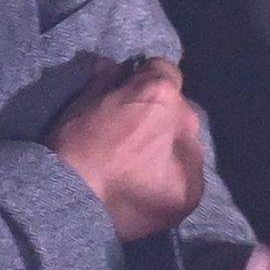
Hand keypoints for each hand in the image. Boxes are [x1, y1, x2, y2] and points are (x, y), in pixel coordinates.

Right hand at [50, 56, 209, 241]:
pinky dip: (172, 178)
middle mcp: (186, 119)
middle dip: (161, 117)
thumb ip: (105, 82)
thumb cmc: (77, 146)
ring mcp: (193, 157)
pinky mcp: (193, 190)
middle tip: (135, 137)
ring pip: (186, 143)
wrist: (78, 202)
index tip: (131, 96)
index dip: (146, 81)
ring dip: (170, 148)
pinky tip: (150, 187)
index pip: (164, 70)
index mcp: (160, 92)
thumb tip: (112, 66)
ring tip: (142, 167)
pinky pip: (188, 176)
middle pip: (179, 110)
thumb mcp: (83, 104)